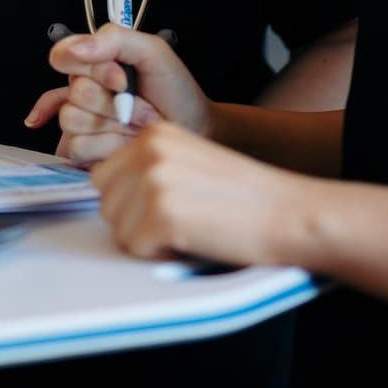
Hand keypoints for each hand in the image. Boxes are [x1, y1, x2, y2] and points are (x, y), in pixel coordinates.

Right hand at [26, 24, 211, 164]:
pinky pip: (77, 147)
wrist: (192, 128)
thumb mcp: (152, 51)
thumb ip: (114, 39)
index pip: (62, 55)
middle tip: (140, 101)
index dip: (92, 69)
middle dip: (114, 100)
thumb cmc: (174, 89)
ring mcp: (80, 121)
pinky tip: (125, 141)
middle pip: (74, 92)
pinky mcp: (82, 150)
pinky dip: (109, 145)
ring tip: (137, 122)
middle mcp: (82, 89)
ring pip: (72, 120)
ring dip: (113, 124)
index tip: (122, 78)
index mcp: (94, 61)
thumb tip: (75, 48)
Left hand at [92, 122, 313, 265]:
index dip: (129, 200)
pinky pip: (136, 249)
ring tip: (188, 226)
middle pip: (106, 204)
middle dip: (134, 221)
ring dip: (147, 239)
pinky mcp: (161, 214)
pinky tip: (193, 238)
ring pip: (118, 230)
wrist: (283, 210)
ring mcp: (154, 181)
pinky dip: (161, 254)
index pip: (104, 176)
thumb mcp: (188, 159)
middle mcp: (149, 151)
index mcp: (155, 133)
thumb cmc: (242, 194)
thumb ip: (149, 166)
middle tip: (178, 218)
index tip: (163, 203)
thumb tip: (109, 192)